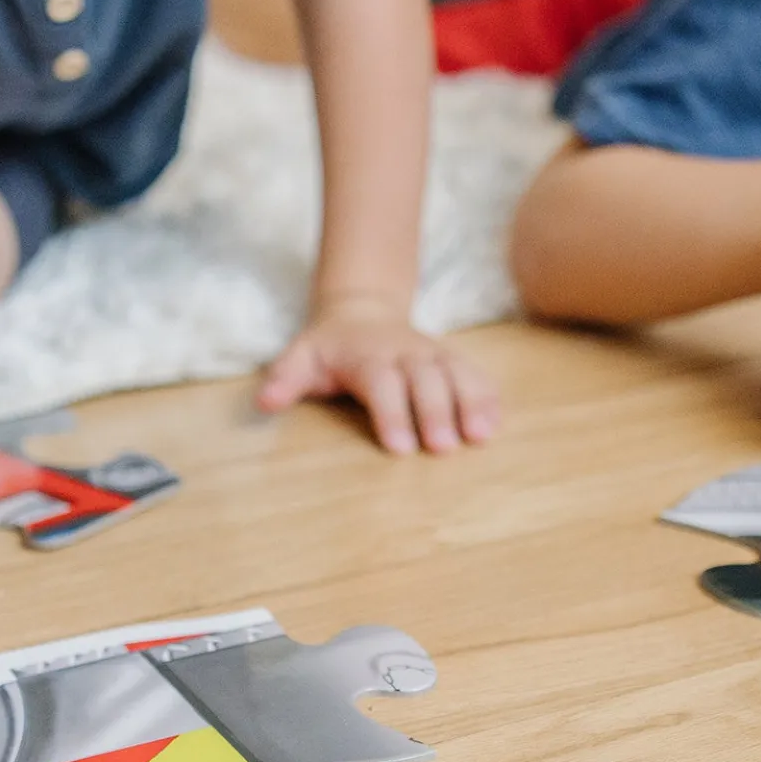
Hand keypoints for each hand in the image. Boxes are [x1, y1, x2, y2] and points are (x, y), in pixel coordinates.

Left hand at [258, 295, 499, 453]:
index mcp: (368, 356)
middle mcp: (405, 353)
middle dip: (435, 412)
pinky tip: (495, 424)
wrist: (361, 313)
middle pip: (425, 380)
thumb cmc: (329, 348)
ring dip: (470, 403)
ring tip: (481, 436)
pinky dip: (488, 396)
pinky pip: (475, 374)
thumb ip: (285, 379)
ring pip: (456, 373)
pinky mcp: (452, 360)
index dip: (391, 414)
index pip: (381, 383)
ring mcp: (433, 354)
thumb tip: (264, 402)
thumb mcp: (300, 358)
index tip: (399, 448)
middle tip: (444, 449)